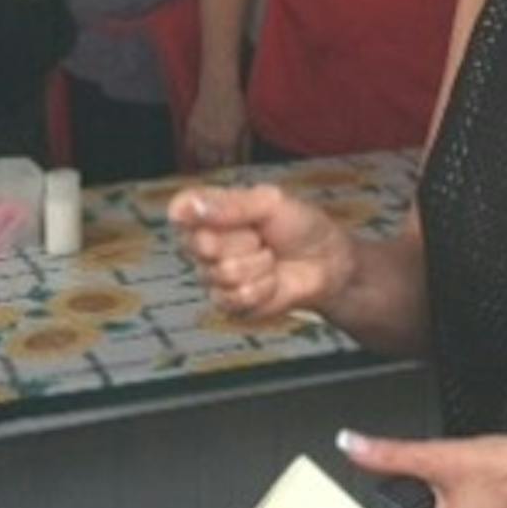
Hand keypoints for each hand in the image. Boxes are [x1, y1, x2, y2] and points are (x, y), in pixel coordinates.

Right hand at [172, 184, 355, 321]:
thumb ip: (228, 205)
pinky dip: (264, 288)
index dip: (195, 215)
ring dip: (259, 265)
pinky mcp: (228, 304)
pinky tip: (271, 280)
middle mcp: (203, 245)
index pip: (180, 210)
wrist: (326, 262)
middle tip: (260, 236)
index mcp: (208, 213)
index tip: (225, 214)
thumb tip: (187, 207)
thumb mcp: (269, 202)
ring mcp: (213, 276)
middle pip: (202, 245)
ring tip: (269, 257)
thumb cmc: (299, 225)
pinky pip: (236, 297)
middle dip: (244, 240)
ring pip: (224, 273)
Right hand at [183, 78, 251, 170]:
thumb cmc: (236, 104)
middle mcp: (213, 143)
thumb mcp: (246, 126)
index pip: (228, 166)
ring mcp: (199, 137)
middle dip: (218, 169)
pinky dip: (192, 154)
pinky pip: (188, 148)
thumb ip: (245, 147)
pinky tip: (197, 156)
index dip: (230, 170)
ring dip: (206, 163)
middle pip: (213, 166)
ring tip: (210, 165)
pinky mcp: (190, 129)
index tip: (231, 173)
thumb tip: (244, 164)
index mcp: (229, 143)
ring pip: (200, 159)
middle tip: (221, 171)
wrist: (218, 86)